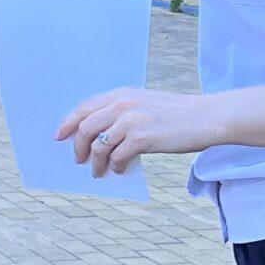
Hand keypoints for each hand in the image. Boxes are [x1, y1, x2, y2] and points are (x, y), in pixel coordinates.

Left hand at [56, 87, 220, 173]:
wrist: (206, 117)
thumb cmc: (176, 115)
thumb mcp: (145, 104)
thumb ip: (122, 113)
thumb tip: (98, 139)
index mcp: (122, 93)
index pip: (84, 107)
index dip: (68, 122)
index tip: (58, 135)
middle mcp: (123, 104)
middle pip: (86, 127)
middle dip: (78, 147)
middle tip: (78, 159)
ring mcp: (132, 120)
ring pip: (99, 146)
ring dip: (95, 163)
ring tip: (97, 172)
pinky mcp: (142, 138)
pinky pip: (117, 157)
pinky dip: (115, 166)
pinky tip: (119, 170)